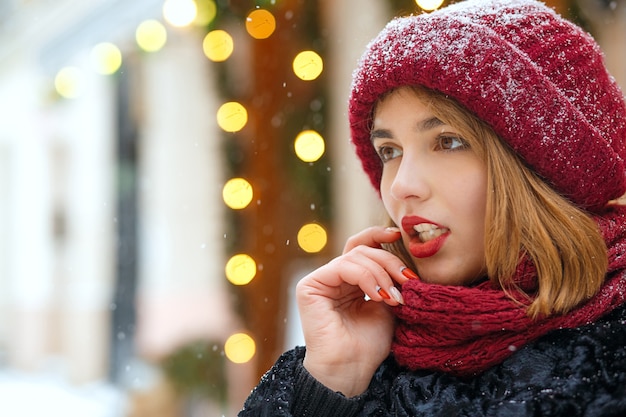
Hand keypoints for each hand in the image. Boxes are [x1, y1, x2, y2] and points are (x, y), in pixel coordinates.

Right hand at [297, 226, 411, 396]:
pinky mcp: (310, 285)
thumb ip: (390, 279)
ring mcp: (321, 280)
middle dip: (389, 261)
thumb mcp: (387, 304)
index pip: (362, 246)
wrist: (351, 369)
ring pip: (355, 256)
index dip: (377, 236)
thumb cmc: (369, 344)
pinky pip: (342, 266)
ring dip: (380, 273)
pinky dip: (365, 277)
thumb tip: (404, 256)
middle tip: (408, 280)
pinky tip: (378, 295)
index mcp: (351, 279)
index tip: (397, 236)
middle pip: (362, 250)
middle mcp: (334, 277)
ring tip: (394, 297)